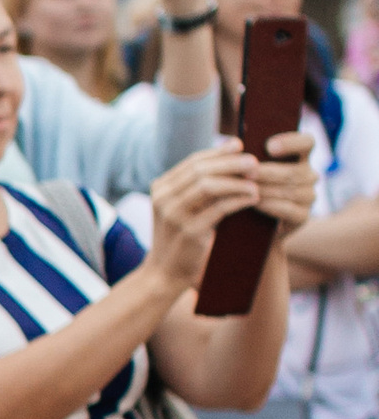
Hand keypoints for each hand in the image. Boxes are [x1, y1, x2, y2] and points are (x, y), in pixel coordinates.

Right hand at [147, 139, 270, 292]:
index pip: (193, 162)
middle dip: (230, 163)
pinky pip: (219, 208)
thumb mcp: (182, 208)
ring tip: (256, 181)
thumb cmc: (181, 238)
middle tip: (254, 162)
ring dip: (236, 181)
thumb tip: (230, 158)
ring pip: (208, 185)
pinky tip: (253, 198)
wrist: (165, 273)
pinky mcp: (189, 232)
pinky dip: (238, 200)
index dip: (218, 152)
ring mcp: (173, 215)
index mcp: (161, 188)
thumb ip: (197, 186)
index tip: (240, 145)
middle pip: (200, 170)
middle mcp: (163, 198)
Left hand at [254, 135, 317, 235]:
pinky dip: (271, 205)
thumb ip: (249, 156)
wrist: (254, 223)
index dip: (291, 142)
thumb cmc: (249, 187)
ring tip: (245, 188)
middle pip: (294, 171)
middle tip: (245, 173)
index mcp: (300, 157)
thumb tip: (234, 144)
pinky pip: (289, 209)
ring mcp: (308, 196)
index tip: (269, 146)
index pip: (307, 142)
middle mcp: (309, 175)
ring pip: (291, 190)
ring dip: (266, 189)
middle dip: (267, 172)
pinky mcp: (303, 216)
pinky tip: (255, 203)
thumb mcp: (250, 169)